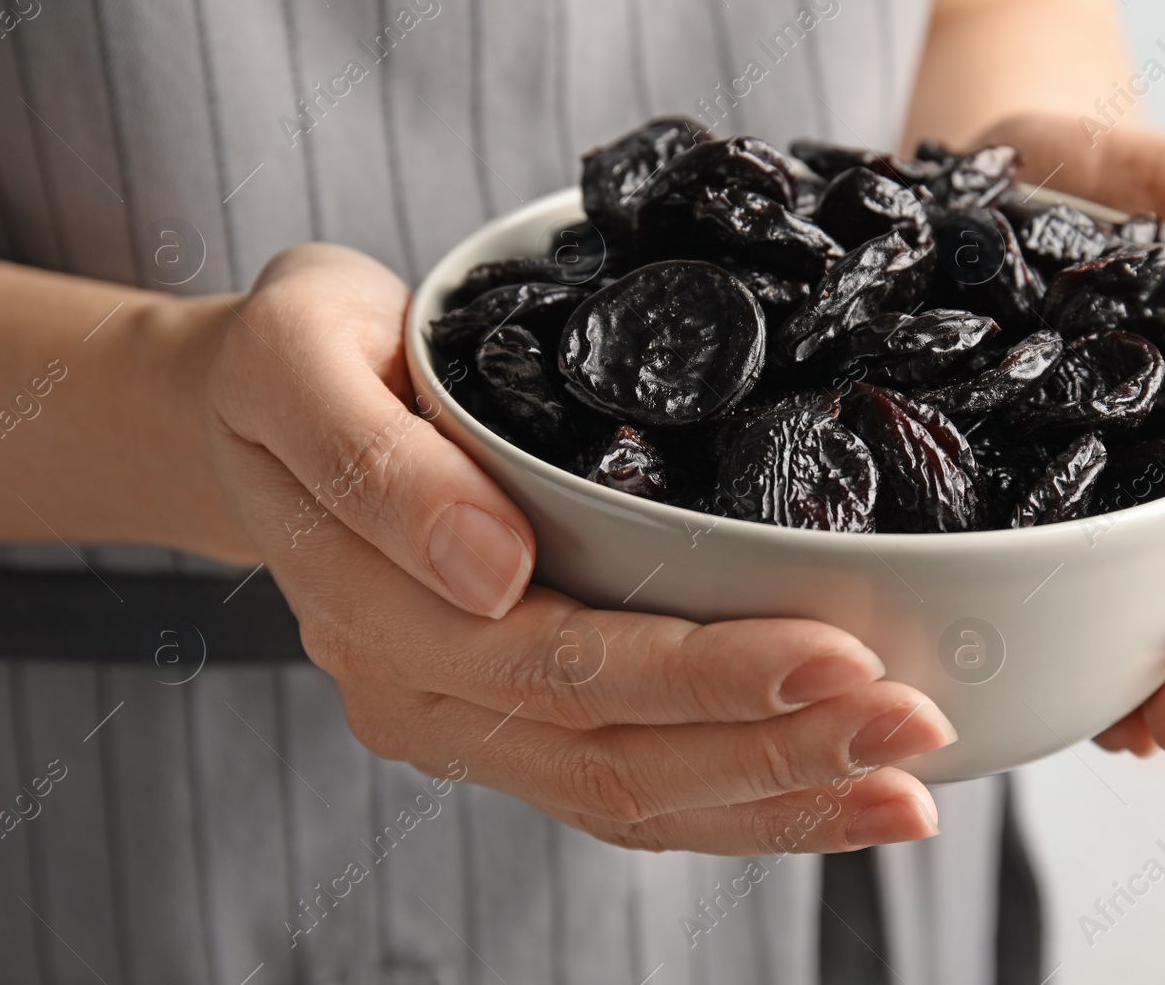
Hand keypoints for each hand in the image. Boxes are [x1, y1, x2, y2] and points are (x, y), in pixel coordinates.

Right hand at [198, 244, 953, 852]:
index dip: (705, 673)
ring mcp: (466, 721)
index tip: (838, 653)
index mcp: (375, 611)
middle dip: (778, 748)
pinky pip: (626, 788)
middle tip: (914, 725)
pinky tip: (834, 793)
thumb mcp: (298, 360)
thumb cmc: (291, 364)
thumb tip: (498, 570)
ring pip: (631, 799)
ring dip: (776, 800)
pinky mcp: (510, 720)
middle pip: (616, 755)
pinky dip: (737, 803)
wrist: (250, 415)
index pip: (562, 666)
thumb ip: (380, 469)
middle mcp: (423, 692)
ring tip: (904, 788)